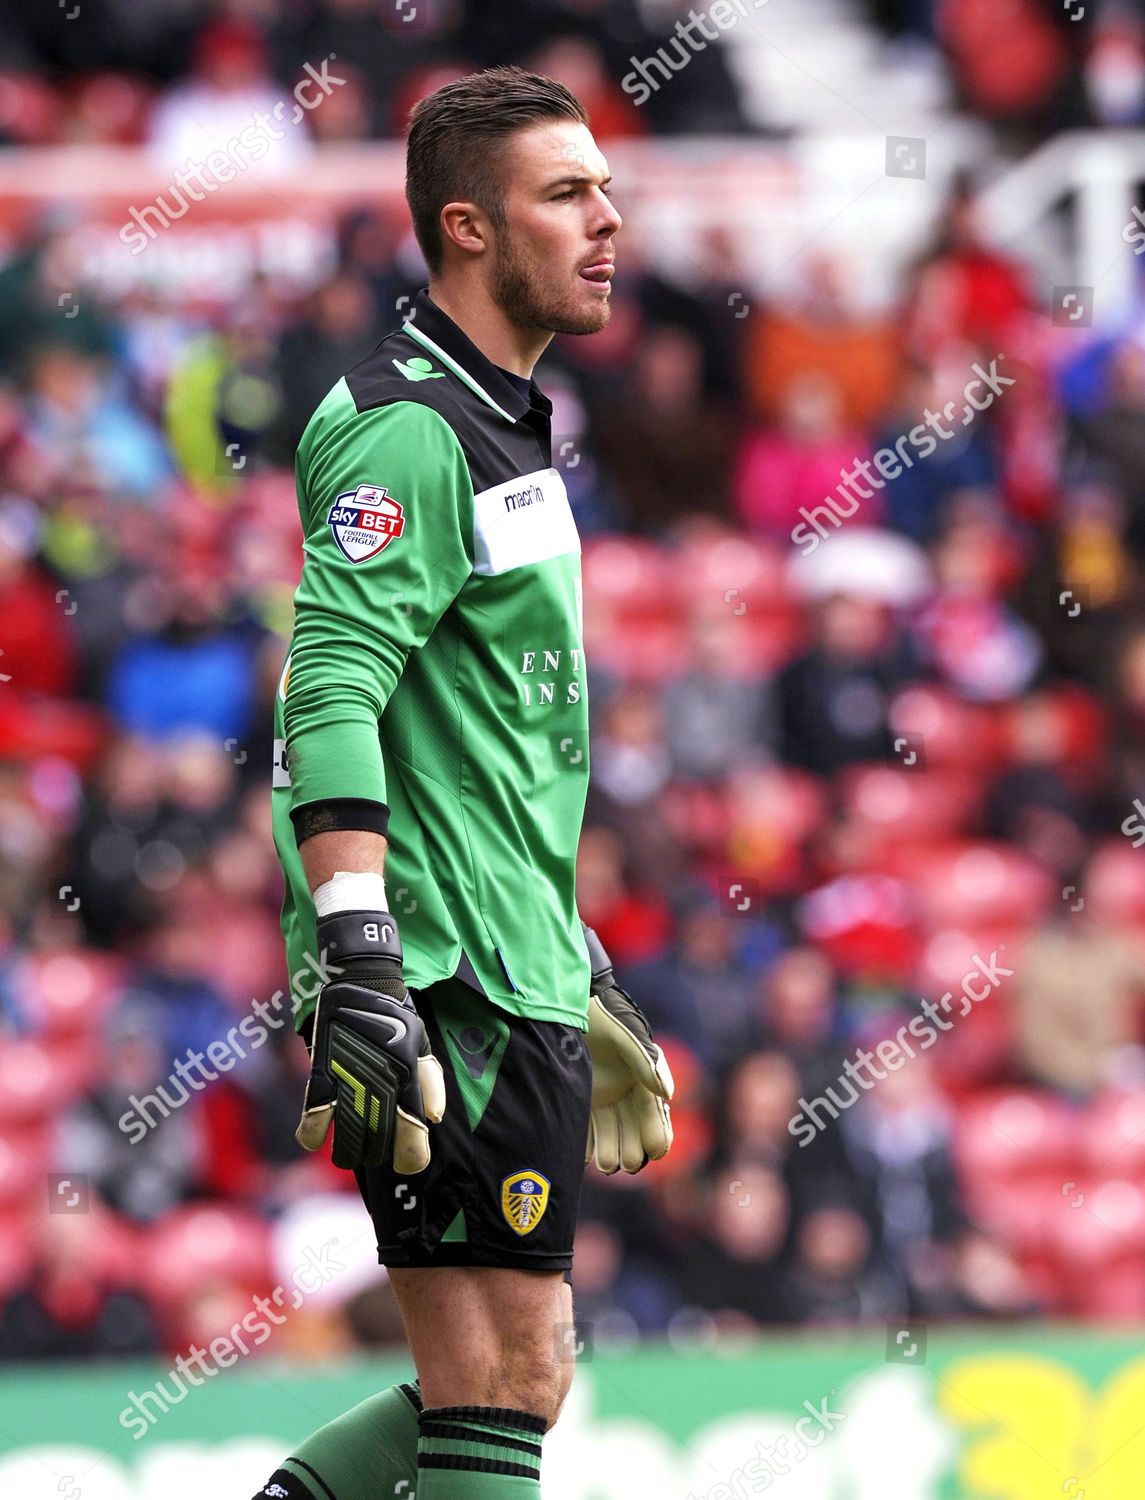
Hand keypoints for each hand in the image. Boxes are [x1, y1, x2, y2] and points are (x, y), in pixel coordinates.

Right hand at [296, 909, 444, 1172]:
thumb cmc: (395, 1015)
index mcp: (409, 1076)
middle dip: (379, 1154)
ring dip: (348, 1150)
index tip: (409, 1164)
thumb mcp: (420, 1043)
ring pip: (347, 1135)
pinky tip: (313, 1139)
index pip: (413, 1129)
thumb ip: (429, 1082)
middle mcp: (381, 1082)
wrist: (362, 980)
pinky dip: (311, 1130)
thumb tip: (431, 1118)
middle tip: (378, 1154)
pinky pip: (314, 1111)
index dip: (412, 1155)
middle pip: (379, 1140)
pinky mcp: (323, 1070)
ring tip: (349, 1151)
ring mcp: (351, 1078)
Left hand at [581, 923, 673, 1174]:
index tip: (657, 1151)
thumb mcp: (625, 1033)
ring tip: (607, 1165)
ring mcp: (603, 1094)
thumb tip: (668, 1095)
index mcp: (644, 1076)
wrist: (567, 999)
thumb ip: (645, 1059)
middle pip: (633, 1127)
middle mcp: (625, 1089)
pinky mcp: (581, 1096)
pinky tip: (584, 1158)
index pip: (654, 1111)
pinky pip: (587, 1126)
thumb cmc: (602, 1013)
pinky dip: (587, 1143)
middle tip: (627, 1163)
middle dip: (633, 1148)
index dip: (658, 1131)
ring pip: (611, 1131)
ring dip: (611, 1150)